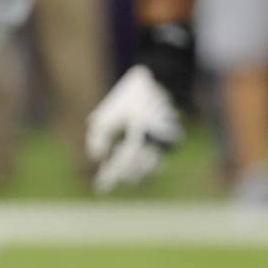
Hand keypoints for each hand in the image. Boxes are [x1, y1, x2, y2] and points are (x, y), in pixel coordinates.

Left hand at [85, 65, 181, 192]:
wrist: (162, 80)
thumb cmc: (131, 96)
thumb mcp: (109, 111)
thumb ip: (100, 134)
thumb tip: (95, 157)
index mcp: (141, 134)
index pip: (122, 163)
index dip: (111, 176)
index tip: (100, 188)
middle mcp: (157, 142)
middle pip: (136, 170)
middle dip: (120, 175)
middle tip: (105, 177)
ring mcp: (167, 143)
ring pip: (148, 169)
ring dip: (132, 172)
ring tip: (117, 168)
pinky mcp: (172, 142)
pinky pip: (157, 162)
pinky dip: (144, 165)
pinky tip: (132, 161)